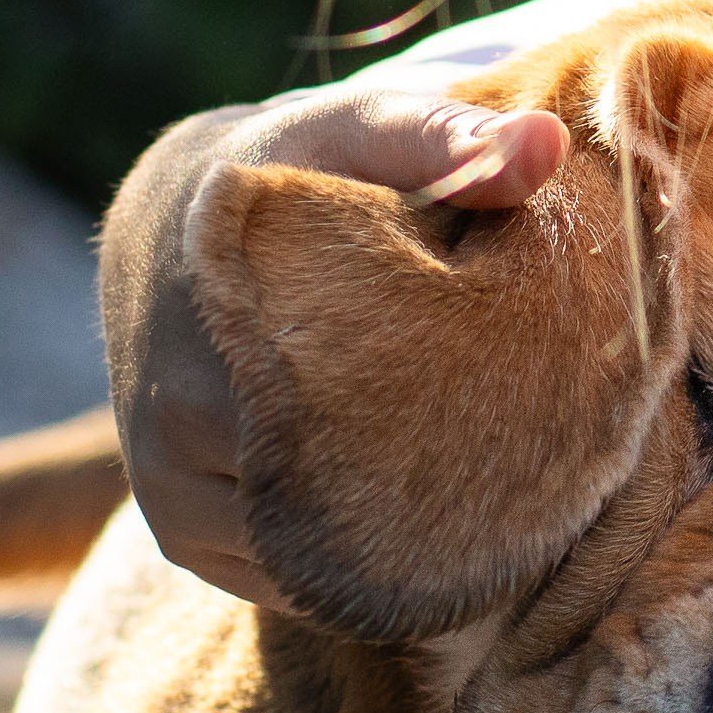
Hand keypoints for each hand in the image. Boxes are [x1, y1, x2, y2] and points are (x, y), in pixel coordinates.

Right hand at [98, 89, 569, 603]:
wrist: (170, 225)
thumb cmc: (302, 172)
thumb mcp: (371, 133)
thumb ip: (454, 140)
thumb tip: (547, 145)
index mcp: (219, 295)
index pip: (353, 399)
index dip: (450, 425)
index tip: (524, 425)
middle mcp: (174, 398)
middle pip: (337, 496)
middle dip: (432, 497)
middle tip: (530, 492)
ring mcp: (164, 480)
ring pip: (314, 552)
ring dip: (392, 543)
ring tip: (477, 512)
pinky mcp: (174, 532)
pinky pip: (286, 579)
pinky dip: (352, 567)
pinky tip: (415, 534)